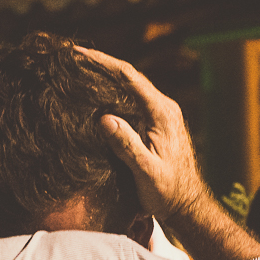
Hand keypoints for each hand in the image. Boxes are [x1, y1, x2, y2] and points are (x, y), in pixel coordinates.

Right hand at [77, 46, 208, 221]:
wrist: (187, 206)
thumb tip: (104, 118)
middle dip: (100, 64)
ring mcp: (160, 115)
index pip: (129, 77)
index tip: (78, 53)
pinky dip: (111, 94)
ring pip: (128, 87)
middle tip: (71, 57)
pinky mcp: (155, 124)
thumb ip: (127, 145)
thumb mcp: (146, 171)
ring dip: (105, 77)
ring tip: (78, 70)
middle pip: (127, 76)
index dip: (102, 62)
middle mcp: (163, 108)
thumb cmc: (169, 192)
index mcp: (162, 112)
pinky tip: (94, 96)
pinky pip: (130, 100)